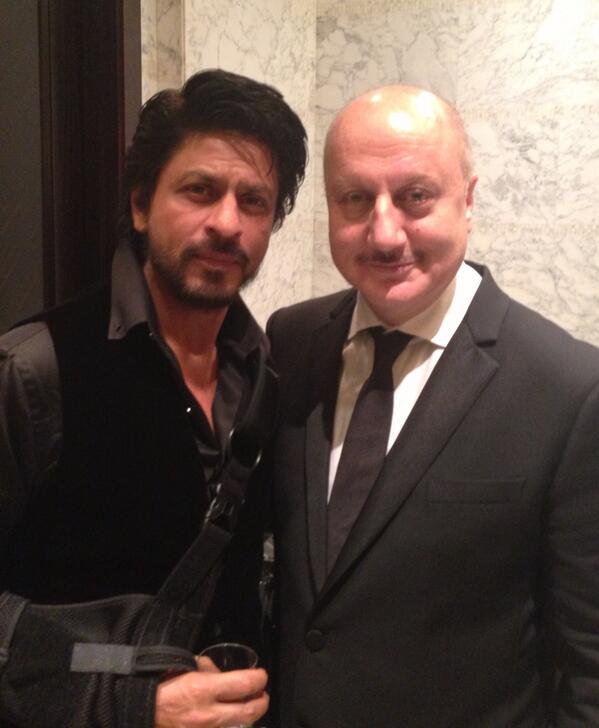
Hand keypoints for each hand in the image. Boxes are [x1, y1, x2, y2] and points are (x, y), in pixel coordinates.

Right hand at [154, 666, 268, 727]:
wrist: (142, 708)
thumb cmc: (162, 684)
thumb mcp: (186, 666)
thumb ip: (208, 669)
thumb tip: (222, 673)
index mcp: (204, 689)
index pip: (243, 684)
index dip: (258, 679)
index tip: (261, 675)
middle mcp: (207, 713)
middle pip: (248, 712)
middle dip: (261, 703)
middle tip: (262, 695)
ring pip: (236, 725)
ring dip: (246, 715)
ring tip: (248, 706)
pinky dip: (228, 724)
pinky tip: (229, 717)